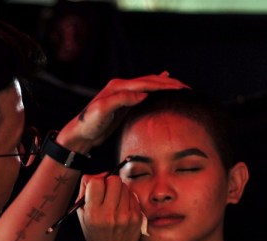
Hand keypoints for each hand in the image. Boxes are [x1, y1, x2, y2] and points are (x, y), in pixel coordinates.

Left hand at [56, 72, 187, 152]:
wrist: (80, 134)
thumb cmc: (89, 124)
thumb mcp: (103, 111)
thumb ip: (121, 100)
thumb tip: (142, 94)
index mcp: (118, 87)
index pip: (146, 83)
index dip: (164, 85)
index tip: (180, 88)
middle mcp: (120, 87)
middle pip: (149, 81)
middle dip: (168, 83)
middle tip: (186, 87)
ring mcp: (122, 94)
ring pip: (147, 85)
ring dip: (163, 84)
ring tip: (178, 84)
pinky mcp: (123, 103)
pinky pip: (143, 92)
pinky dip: (154, 87)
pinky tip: (160, 83)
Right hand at [77, 172, 142, 240]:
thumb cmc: (94, 230)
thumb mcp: (81, 213)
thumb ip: (85, 190)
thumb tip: (98, 174)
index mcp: (93, 213)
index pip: (96, 182)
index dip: (95, 182)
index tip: (96, 189)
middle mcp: (110, 215)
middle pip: (114, 180)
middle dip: (109, 182)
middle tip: (107, 192)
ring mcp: (126, 216)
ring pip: (125, 186)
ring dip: (119, 190)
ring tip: (114, 202)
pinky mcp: (137, 218)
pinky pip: (133, 196)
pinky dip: (127, 198)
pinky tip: (122, 208)